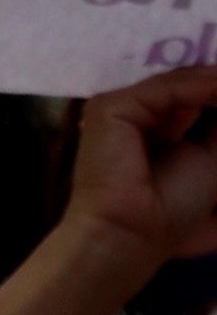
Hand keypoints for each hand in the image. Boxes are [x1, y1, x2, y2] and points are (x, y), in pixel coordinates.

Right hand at [66, 64, 216, 270]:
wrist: (134, 232)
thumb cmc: (173, 209)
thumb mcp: (213, 159)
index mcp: (156, 130)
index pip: (193, 98)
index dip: (215, 92)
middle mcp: (135, 115)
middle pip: (185, 87)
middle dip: (216, 83)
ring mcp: (119, 108)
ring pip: (178, 84)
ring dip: (215, 82)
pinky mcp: (109, 107)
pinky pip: (164, 90)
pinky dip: (201, 86)